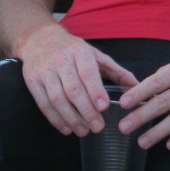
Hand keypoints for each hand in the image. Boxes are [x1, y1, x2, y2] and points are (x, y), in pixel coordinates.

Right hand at [18, 24, 137, 136]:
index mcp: (79, 51)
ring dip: (71, 118)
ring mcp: (44, 71)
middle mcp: (60, 60)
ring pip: (57, 98)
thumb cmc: (72, 50)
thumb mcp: (95, 55)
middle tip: (97, 127)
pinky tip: (66, 128)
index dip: (95, 91)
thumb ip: (116, 71)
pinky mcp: (32, 81)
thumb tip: (138, 86)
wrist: (38, 38)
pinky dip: (55, 119)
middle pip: (73, 89)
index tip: (104, 108)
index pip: (88, 73)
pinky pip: (43, 103)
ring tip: (83, 131)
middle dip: (86, 111)